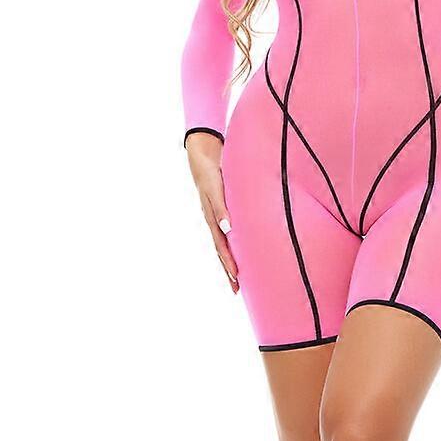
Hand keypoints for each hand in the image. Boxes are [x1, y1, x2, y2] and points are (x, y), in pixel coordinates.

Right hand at [185, 131, 238, 292]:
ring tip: (237, 282)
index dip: (228, 260)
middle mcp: (213, 217)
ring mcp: (215, 215)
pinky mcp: (220, 210)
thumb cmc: (212, 167)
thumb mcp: (216, 185)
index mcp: (212, 214)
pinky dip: (230, 248)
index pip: (220, 242)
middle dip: (228, 268)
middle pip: (220, 248)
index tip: (235, 276)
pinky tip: (238, 256)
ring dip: (229, 262)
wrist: (203, 152)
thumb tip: (226, 229)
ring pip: (222, 244)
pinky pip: (224, 234)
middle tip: (237, 289)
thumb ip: (220, 206)